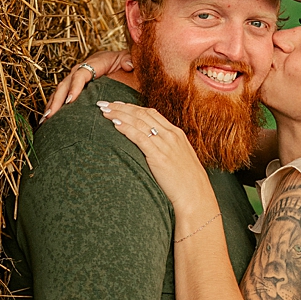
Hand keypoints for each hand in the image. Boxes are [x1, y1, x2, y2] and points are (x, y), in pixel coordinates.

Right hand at [41, 46, 133, 120]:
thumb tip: (128, 65)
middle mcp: (83, 68)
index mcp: (96, 62)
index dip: (74, 87)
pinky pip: (62, 95)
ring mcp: (77, 77)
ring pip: (60, 90)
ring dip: (53, 104)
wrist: (125, 62)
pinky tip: (49, 119)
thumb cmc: (128, 63)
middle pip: (66, 83)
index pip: (81, 74)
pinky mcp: (75, 86)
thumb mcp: (130, 59)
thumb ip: (129, 61)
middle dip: (58, 99)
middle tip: (52, 114)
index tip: (71, 101)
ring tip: (45, 119)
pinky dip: (55, 105)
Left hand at [97, 100, 214, 219]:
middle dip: (121, 107)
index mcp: (176, 133)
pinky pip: (139, 137)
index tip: (118, 105)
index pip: (150, 113)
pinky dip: (126, 129)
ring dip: (119, 115)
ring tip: (105, 112)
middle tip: (105, 104)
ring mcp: (165, 145)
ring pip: (139, 122)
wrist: (195, 195)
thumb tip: (151, 145)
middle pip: (142, 114)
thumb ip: (167, 148)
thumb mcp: (179, 157)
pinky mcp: (159, 156)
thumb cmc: (186, 181)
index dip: (132, 107)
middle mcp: (170, 135)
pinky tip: (115, 124)